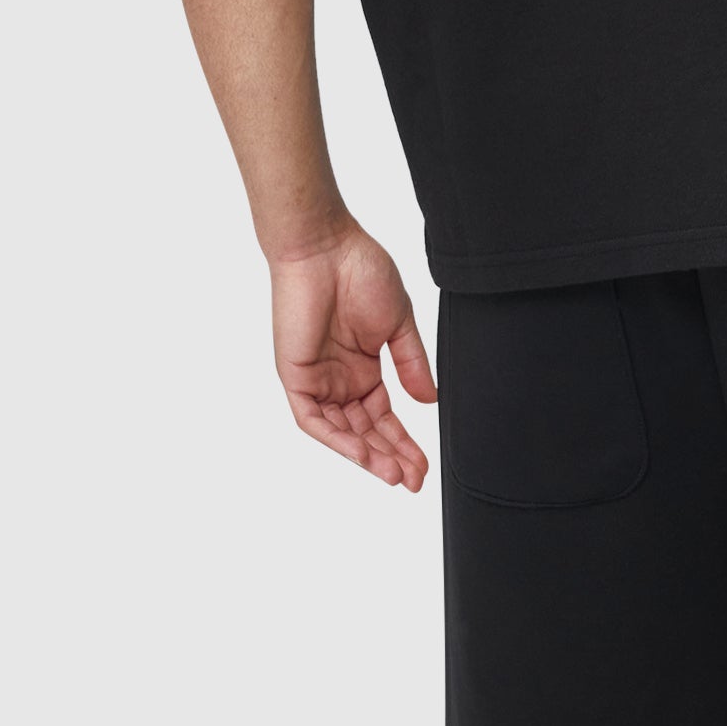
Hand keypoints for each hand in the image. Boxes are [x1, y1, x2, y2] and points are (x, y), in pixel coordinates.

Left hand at [269, 224, 436, 488]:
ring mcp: (317, 380)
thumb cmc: (360, 270)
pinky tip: (363, 454)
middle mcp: (339, 379)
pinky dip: (338, 439)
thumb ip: (412, 364)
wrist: (326, 245)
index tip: (425, 465)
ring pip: (341, 432)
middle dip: (390, 457)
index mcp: (362, 368)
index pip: (384, 417)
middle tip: (414, 480)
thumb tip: (430, 401)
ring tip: (395, 474)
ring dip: (367, 455)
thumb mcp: (398, 324)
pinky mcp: (296, 376)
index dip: (404, 443)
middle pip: (365, 431)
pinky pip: (314, 420)